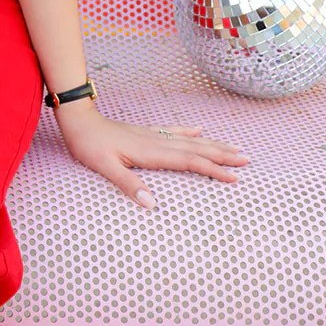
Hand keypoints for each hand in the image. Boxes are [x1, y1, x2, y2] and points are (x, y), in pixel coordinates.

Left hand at [53, 102, 248, 207]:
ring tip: (234, 147)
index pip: (188, 161)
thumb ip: (128, 185)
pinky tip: (200, 129)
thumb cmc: (90, 146)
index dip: (212, 169)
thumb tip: (152, 205)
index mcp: (151, 152)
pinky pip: (174, 131)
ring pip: (189, 139)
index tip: (234, 178)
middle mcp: (156, 141)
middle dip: (221, 155)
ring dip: (212, 144)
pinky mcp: (146, 133)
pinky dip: (189, 131)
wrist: (78, 120)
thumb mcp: (105, 168)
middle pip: (196, 148)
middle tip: (247, 160)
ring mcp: (152, 135)